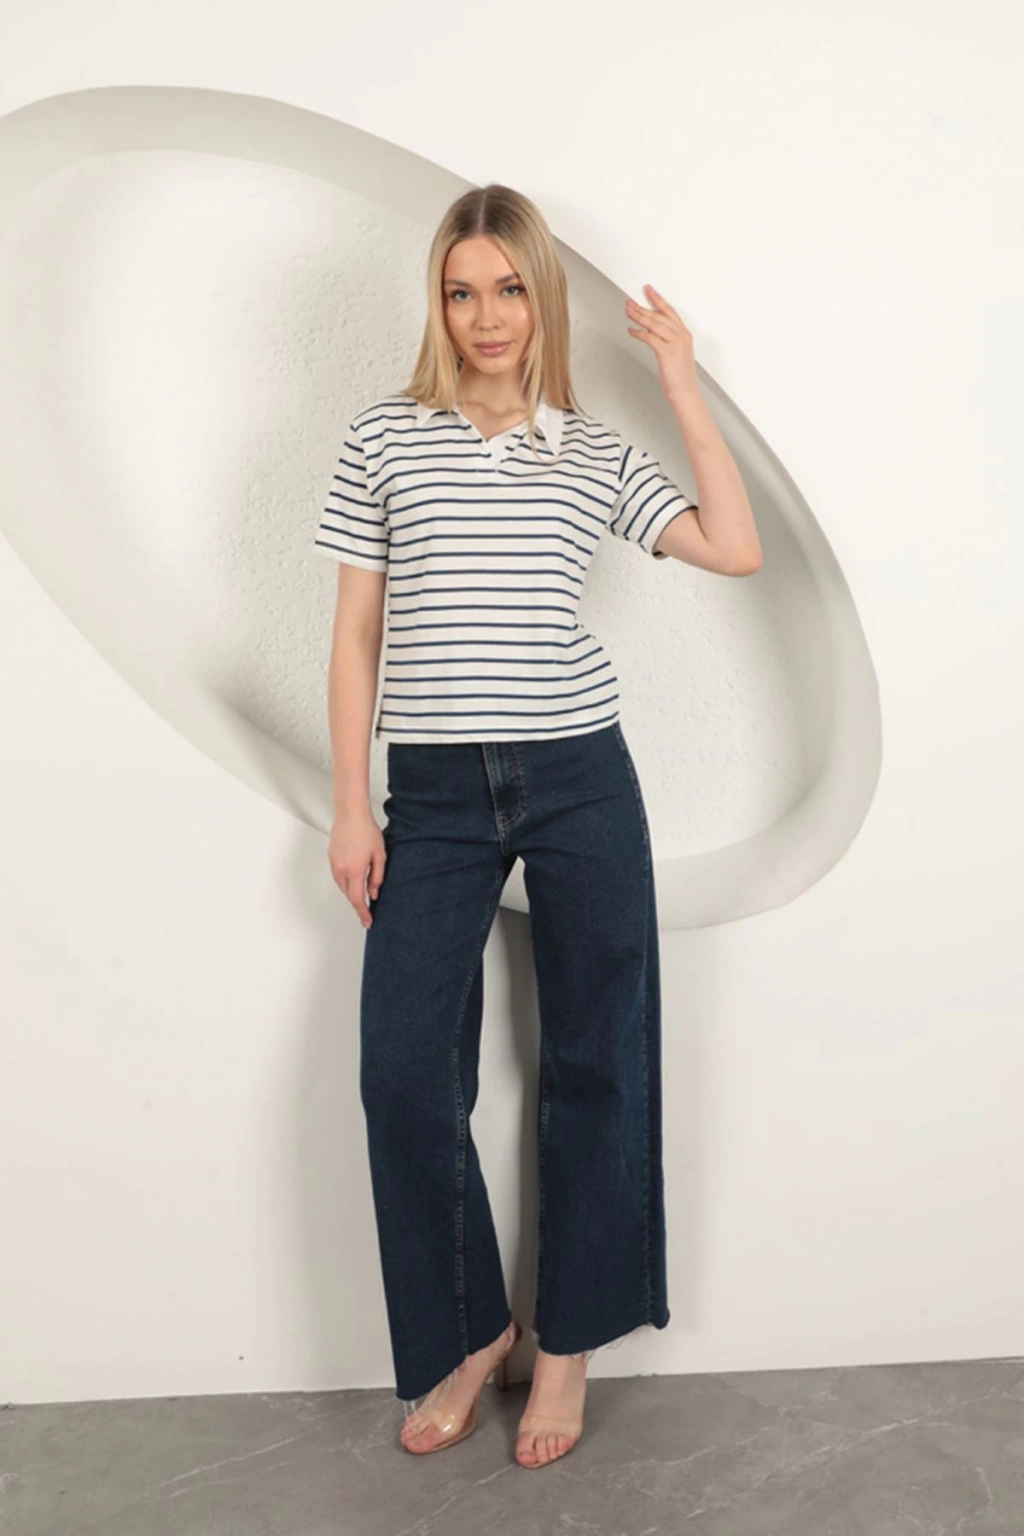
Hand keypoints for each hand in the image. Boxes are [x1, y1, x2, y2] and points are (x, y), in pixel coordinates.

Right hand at [328, 809, 386, 928]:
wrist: (351, 814)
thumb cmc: (366, 830)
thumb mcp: (380, 855)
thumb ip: (377, 877)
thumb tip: (373, 893)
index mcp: (355, 870)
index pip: (357, 899)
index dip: (363, 913)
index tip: (367, 922)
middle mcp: (342, 869)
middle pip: (349, 895)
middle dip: (358, 904)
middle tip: (368, 910)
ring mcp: (334, 864)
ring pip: (342, 887)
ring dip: (352, 893)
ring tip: (363, 894)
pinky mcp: (331, 858)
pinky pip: (338, 877)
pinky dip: (346, 883)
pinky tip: (354, 880)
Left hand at [625, 283, 698, 402]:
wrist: (685, 393)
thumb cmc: (680, 378)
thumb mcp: (677, 354)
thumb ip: (667, 341)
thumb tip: (651, 332)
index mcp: (684, 335)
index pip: (670, 312)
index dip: (658, 299)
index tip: (648, 290)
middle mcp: (681, 337)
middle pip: (659, 316)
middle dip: (643, 307)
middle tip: (630, 302)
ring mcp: (675, 344)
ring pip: (654, 324)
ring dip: (639, 316)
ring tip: (628, 311)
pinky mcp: (666, 353)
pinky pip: (649, 338)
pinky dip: (639, 333)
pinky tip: (632, 331)